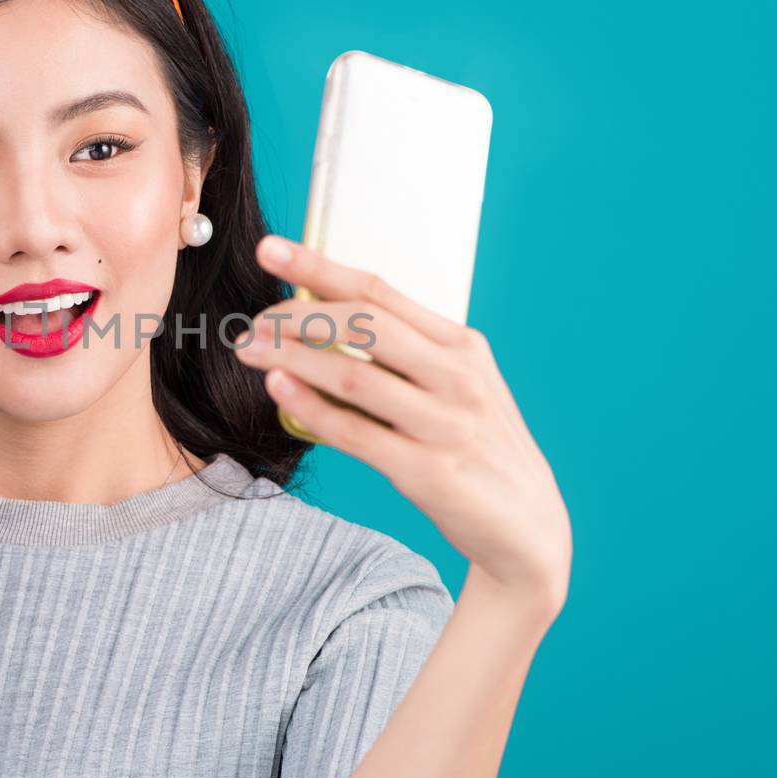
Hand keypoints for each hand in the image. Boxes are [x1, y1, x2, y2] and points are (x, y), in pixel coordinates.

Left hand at [235, 234, 571, 613]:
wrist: (527, 528)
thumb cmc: (476, 449)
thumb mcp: (457, 388)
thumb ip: (405, 356)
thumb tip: (321, 323)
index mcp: (462, 346)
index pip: (380, 292)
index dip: (320, 267)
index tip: (271, 250)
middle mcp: (459, 377)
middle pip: (364, 325)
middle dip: (297, 316)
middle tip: (253, 323)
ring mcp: (447, 424)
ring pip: (353, 375)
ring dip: (292, 358)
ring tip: (249, 351)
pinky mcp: (430, 472)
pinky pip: (356, 433)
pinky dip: (311, 408)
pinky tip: (277, 390)